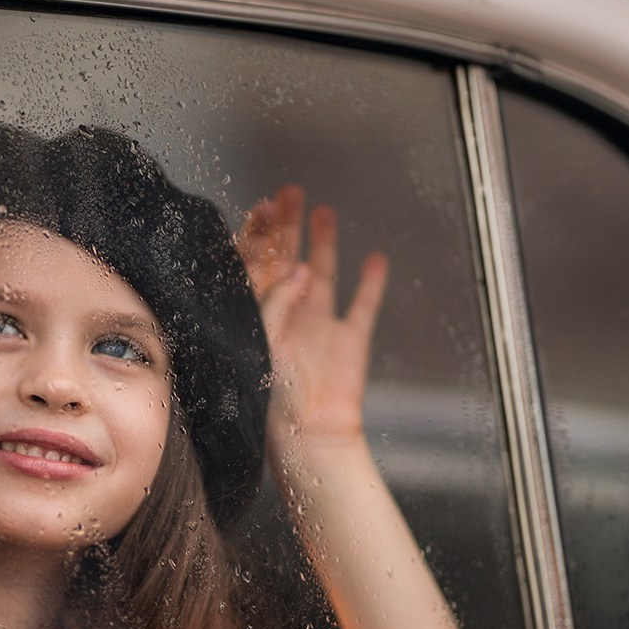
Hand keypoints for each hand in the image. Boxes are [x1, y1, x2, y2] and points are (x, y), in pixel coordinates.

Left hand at [237, 185, 387, 456]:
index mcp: (255, 315)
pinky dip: (372, 284)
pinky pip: (363, 306)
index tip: (261, 205)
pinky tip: (376, 259)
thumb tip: (297, 267)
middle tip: (289, 191)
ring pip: (322, 273)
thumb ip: (275, 301)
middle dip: (287, 225)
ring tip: (324, 209)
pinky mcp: (350, 342)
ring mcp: (319, 328)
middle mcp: (286, 316)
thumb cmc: (272, 398)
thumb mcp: (260, 341)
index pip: (252, 265)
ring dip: (323, 242)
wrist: (309, 437)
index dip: (256, 234)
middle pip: (285, 259)